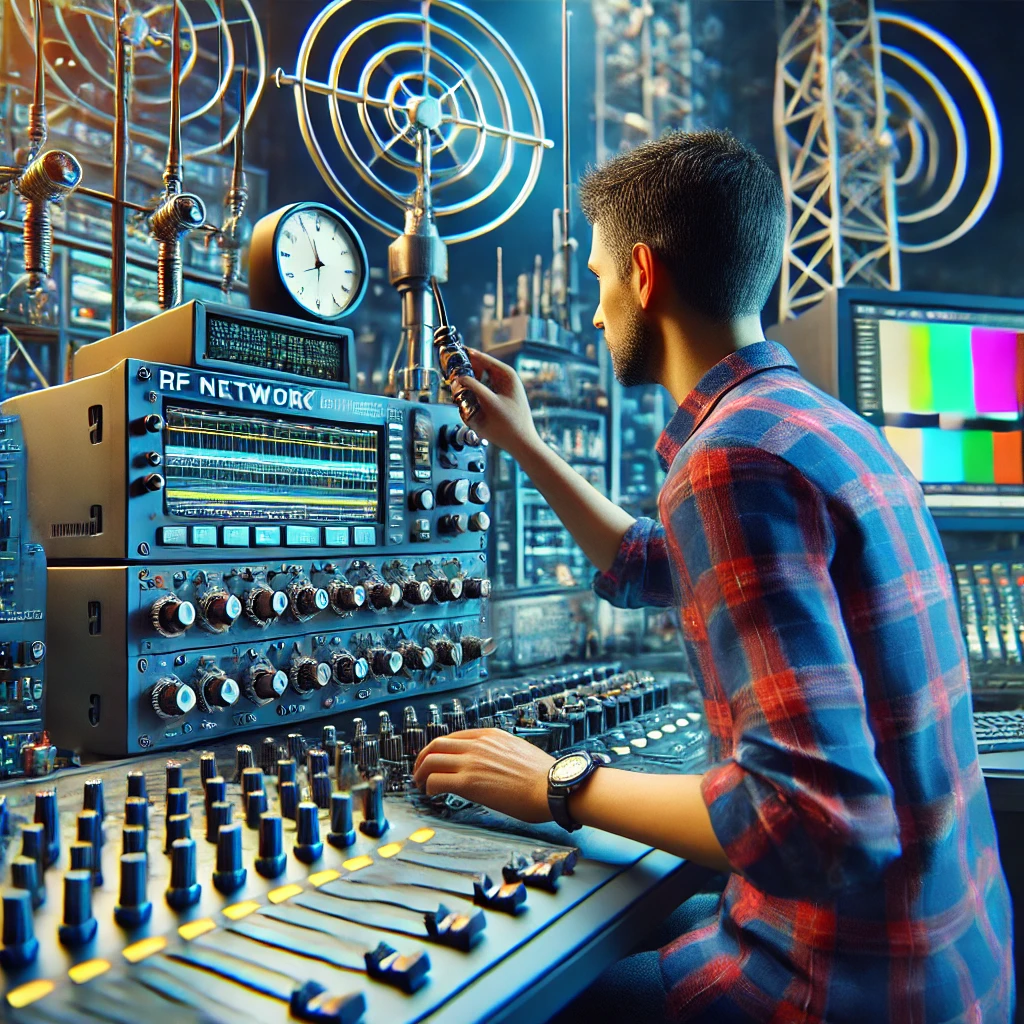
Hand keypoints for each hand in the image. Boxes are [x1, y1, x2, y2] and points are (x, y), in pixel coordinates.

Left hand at [413, 728, 554, 823]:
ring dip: (421, 773)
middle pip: (436, 745)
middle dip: (423, 758)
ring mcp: (472, 762)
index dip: (439, 748)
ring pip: (431, 760)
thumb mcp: (518, 751)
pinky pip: (436, 781)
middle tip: (419, 771)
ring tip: (420, 784)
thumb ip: (500, 753)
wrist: (553, 787)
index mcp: (490, 735)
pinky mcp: (469, 783)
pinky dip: (428, 787)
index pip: (454, 736)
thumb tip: (492, 765)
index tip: (435, 758)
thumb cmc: (543, 777)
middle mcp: (478, 745)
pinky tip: (431, 794)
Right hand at [455, 348, 541, 458]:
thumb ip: (472, 387)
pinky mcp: (499, 399)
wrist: (522, 443)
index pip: (481, 357)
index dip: (465, 355)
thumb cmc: (509, 425)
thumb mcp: (488, 403)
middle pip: (479, 367)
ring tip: (457, 389)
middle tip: (450, 376)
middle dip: (465, 371)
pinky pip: (482, 390)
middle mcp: (505, 378)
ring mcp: (503, 388)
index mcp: (506, 374)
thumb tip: (458, 378)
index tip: (450, 354)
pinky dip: (473, 392)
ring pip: (480, 379)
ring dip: (468, 382)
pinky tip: (466, 400)